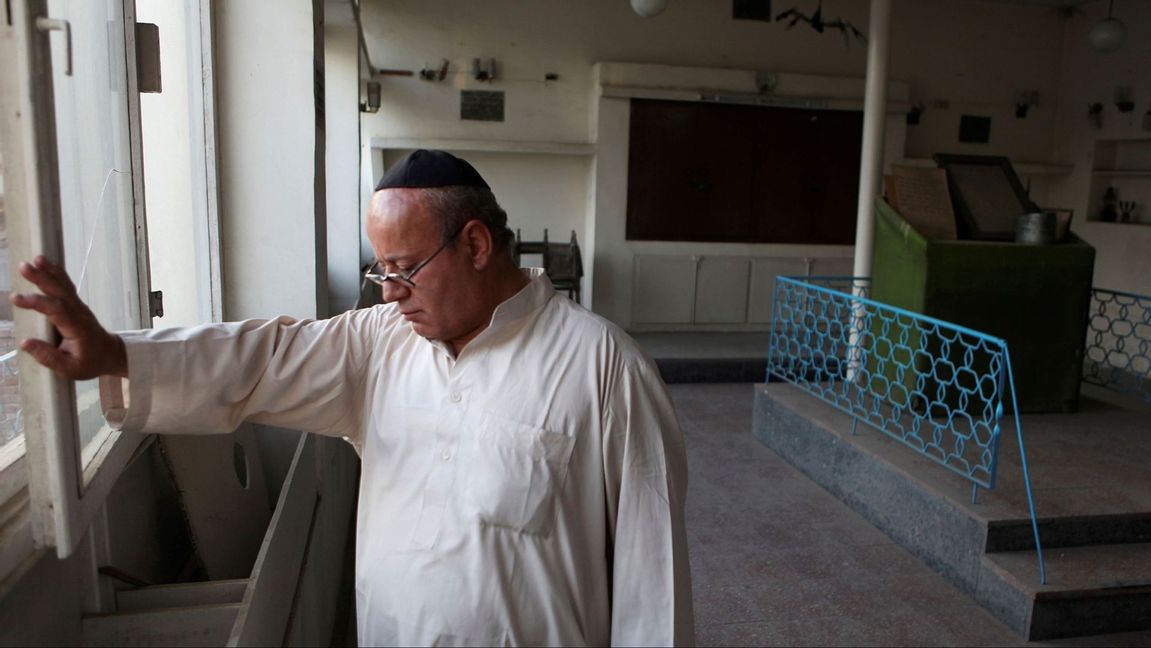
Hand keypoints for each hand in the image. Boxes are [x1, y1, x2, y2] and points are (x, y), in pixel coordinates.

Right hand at [7, 255, 128, 378]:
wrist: (110, 354)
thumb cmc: (90, 362)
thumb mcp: (70, 369)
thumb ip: (48, 357)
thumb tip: (25, 343)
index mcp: (78, 328)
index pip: (57, 310)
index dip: (37, 302)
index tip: (17, 299)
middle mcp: (79, 313)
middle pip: (61, 292)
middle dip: (42, 278)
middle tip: (24, 266)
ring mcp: (78, 307)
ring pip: (64, 286)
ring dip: (49, 271)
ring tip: (35, 259)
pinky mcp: (75, 304)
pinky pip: (65, 286)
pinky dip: (56, 273)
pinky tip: (45, 262)